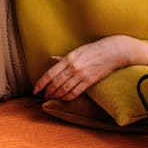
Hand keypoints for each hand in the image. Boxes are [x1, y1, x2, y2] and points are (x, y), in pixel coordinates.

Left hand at [33, 36, 147, 100]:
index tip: (35, 89)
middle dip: (48, 91)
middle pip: (55, 83)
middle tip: (44, 95)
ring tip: (52, 97)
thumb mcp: (77, 50)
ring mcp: (81, 75)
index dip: (41, 83)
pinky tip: (64, 98)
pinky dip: (67, 97)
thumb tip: (53, 60)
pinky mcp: (89, 81)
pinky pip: (75, 92)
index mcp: (68, 58)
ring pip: (64, 89)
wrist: (112, 51)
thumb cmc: (93, 49)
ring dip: (56, 95)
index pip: (50, 73)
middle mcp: (73, 67)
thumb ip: (65, 58)